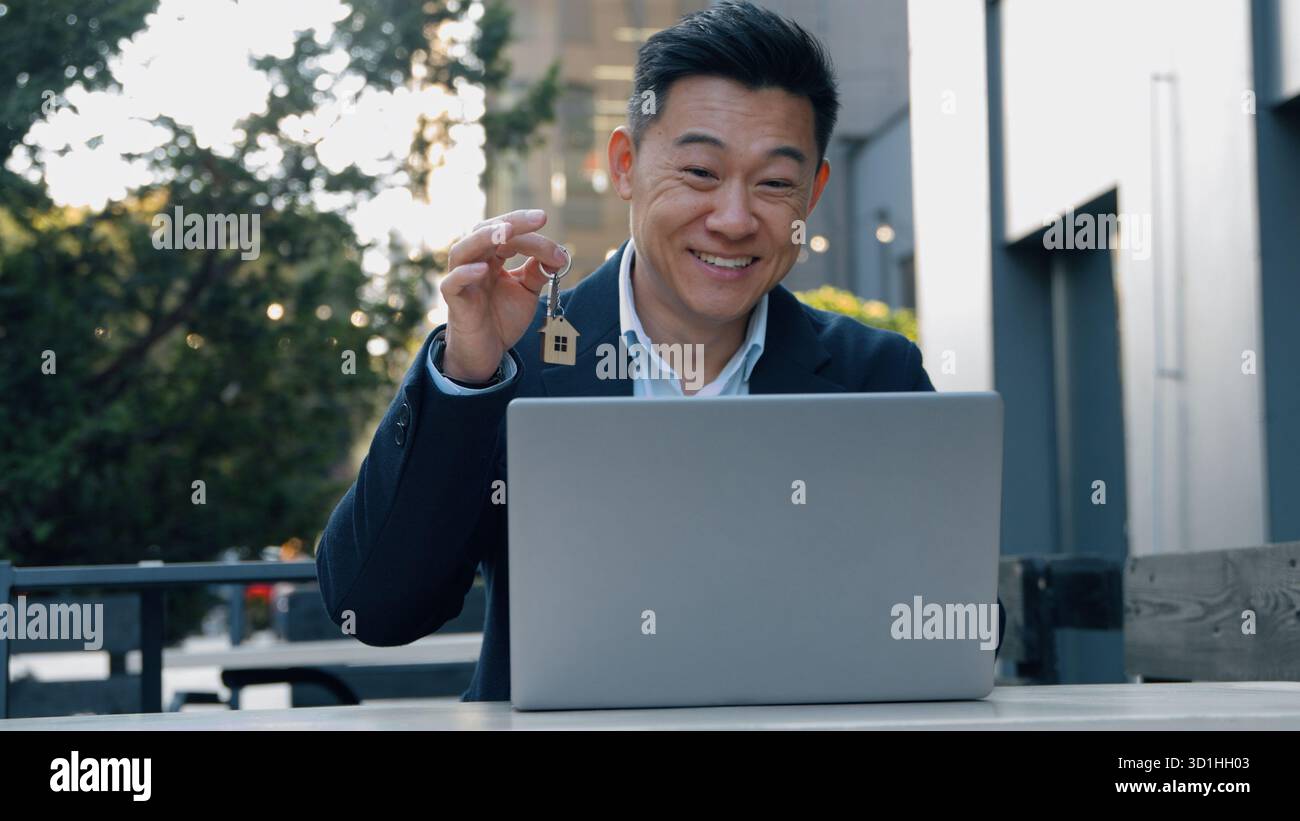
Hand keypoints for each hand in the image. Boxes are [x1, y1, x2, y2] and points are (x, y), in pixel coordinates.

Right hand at [439, 210, 567, 381]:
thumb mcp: (527, 292)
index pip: (509, 235)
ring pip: (462, 249)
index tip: (559, 252)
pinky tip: (483, 269)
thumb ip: (538, 272)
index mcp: (492, 257)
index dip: (534, 236)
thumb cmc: (503, 318)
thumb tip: (556, 253)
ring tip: (506, 232)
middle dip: (513, 222)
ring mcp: (461, 280)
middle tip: (539, 219)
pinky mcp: (454, 301)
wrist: (487, 353)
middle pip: (486, 231)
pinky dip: (465, 274)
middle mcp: (474, 262)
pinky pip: (452, 283)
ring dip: (484, 237)